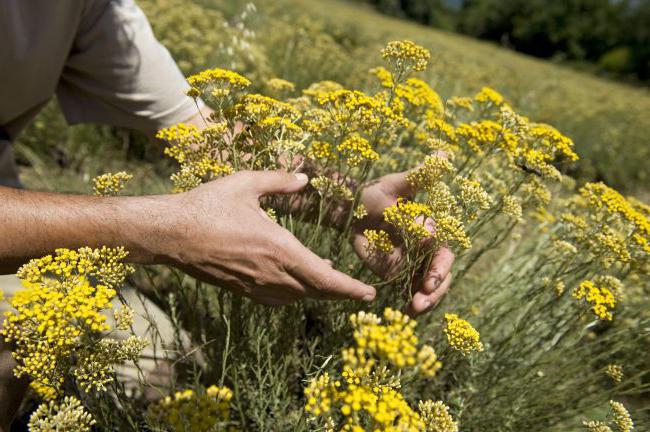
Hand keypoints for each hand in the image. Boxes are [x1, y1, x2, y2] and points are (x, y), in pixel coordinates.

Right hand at [162, 171, 375, 305]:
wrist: (169, 234)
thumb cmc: (207, 205)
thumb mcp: (245, 184)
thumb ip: (279, 180)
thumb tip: (305, 178)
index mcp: (279, 248)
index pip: (325, 277)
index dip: (350, 288)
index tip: (369, 294)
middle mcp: (271, 273)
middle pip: (316, 292)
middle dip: (341, 293)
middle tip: (359, 292)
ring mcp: (255, 285)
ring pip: (297, 297)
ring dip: (317, 291)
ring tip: (329, 279)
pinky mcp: (241, 290)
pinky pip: (276, 299)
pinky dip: (294, 295)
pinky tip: (295, 284)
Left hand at [351, 171, 454, 315]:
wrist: (354, 209)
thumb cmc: (377, 192)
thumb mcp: (397, 184)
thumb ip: (419, 176)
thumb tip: (442, 158)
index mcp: (433, 229)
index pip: (443, 251)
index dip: (439, 266)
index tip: (429, 278)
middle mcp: (427, 249)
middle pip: (441, 275)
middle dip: (436, 289)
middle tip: (423, 299)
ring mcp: (414, 263)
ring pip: (429, 287)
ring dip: (427, 301)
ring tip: (415, 310)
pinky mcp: (398, 273)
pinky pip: (410, 292)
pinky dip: (412, 304)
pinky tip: (407, 315)